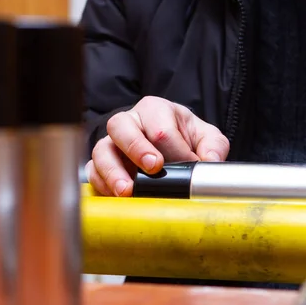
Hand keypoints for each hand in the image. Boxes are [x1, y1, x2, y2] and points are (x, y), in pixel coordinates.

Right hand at [85, 96, 229, 195]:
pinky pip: (92, 170)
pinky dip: (101, 183)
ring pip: (102, 149)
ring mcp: (110, 142)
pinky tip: (116, 195)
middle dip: (137, 148)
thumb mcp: (205, 136)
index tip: (189, 166)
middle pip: (121, 127)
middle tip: (154, 167)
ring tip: (127, 190)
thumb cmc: (182, 138)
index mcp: (154, 109)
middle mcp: (128, 121)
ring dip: (113, 171)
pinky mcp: (100, 162)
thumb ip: (213, 147)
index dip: (176, 150)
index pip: (161, 128)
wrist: (166, 144)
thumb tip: (209, 163)